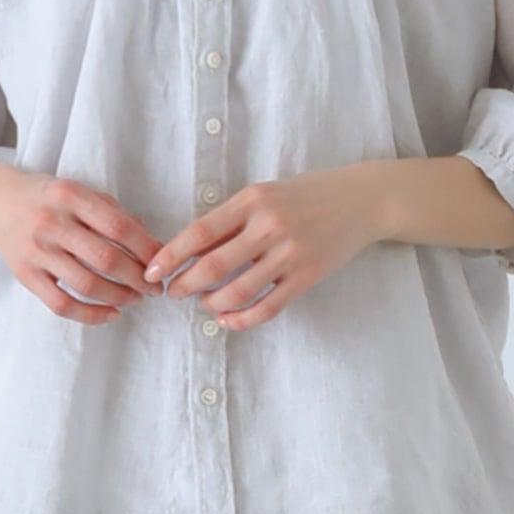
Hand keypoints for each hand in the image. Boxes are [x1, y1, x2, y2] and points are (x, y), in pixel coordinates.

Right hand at [0, 170, 165, 324]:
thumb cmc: (49, 198)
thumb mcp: (80, 192)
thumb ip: (113, 213)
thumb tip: (151, 244)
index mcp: (70, 196)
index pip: (118, 227)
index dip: (145, 248)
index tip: (161, 261)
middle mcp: (52, 223)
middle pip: (105, 258)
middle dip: (138, 278)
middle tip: (154, 287)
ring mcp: (37, 252)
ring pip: (86, 284)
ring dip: (120, 296)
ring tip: (137, 298)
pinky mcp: (26, 276)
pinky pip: (61, 304)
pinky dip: (91, 315)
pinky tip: (112, 314)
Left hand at [144, 164, 384, 329]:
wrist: (361, 200)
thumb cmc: (306, 194)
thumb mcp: (265, 193)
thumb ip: (233, 218)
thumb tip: (191, 250)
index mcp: (252, 199)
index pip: (200, 232)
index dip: (171, 255)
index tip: (152, 271)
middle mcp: (269, 225)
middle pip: (213, 266)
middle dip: (184, 285)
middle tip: (171, 294)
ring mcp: (290, 253)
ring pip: (237, 292)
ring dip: (211, 304)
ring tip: (203, 304)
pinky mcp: (307, 276)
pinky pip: (268, 307)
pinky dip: (242, 319)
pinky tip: (228, 320)